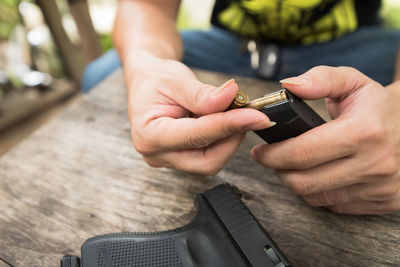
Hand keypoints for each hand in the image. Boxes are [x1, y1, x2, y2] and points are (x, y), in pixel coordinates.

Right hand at [125, 52, 271, 174]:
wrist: (146, 82)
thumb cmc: (155, 79)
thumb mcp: (176, 78)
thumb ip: (202, 94)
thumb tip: (231, 97)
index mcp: (149, 135)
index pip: (196, 136)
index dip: (229, 125)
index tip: (256, 116)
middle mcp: (157, 154)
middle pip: (207, 161)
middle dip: (232, 138)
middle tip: (248, 114)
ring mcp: (169, 159)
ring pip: (211, 160)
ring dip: (229, 138)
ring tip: (232, 111)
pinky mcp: (181, 158)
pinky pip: (209, 155)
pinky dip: (223, 138)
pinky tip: (224, 120)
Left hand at [251, 66, 399, 213]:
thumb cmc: (377, 104)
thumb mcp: (352, 81)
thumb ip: (320, 78)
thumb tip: (288, 85)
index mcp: (364, 131)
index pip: (302, 153)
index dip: (272, 155)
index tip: (259, 151)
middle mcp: (375, 163)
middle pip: (304, 181)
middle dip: (278, 171)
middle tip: (271, 159)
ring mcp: (380, 187)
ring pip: (316, 197)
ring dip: (295, 182)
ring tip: (292, 165)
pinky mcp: (384, 202)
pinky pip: (335, 205)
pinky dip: (318, 192)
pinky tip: (317, 175)